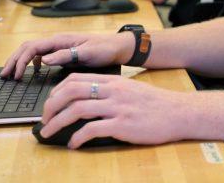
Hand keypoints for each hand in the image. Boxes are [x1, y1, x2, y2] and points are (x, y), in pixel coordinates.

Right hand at [0, 32, 132, 79]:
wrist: (119, 47)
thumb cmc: (105, 49)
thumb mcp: (87, 53)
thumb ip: (66, 55)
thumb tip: (43, 60)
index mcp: (61, 40)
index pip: (32, 48)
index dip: (20, 61)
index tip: (14, 76)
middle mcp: (58, 40)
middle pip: (28, 47)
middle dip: (14, 60)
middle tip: (4, 75)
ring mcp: (61, 45)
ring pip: (34, 50)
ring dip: (21, 60)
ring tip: (13, 74)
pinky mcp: (65, 51)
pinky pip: (43, 54)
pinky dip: (33, 62)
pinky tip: (33, 71)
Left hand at [39, 73, 192, 147]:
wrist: (179, 112)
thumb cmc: (156, 104)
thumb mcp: (131, 89)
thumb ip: (110, 91)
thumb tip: (87, 100)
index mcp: (113, 81)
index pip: (76, 79)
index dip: (57, 91)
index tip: (50, 104)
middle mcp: (113, 91)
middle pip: (71, 91)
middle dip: (51, 105)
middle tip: (44, 119)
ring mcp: (117, 107)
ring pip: (78, 109)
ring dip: (58, 122)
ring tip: (49, 133)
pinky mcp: (123, 125)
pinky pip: (92, 129)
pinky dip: (77, 137)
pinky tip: (74, 145)